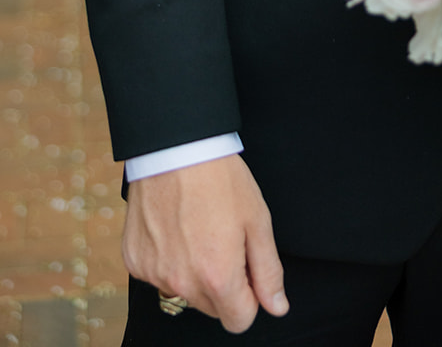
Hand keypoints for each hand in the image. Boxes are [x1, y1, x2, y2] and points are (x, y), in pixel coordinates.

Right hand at [123, 156, 287, 331]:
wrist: (175, 149)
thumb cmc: (220, 179)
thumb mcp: (257, 220)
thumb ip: (268, 271)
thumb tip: (277, 307)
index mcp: (218, 277)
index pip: (239, 321)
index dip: (250, 297)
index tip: (247, 269)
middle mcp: (183, 284)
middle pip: (213, 308)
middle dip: (223, 284)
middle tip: (225, 240)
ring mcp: (155, 275)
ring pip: (185, 293)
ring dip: (195, 273)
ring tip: (199, 229)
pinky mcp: (135, 262)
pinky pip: (159, 275)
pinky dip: (169, 260)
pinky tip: (175, 228)